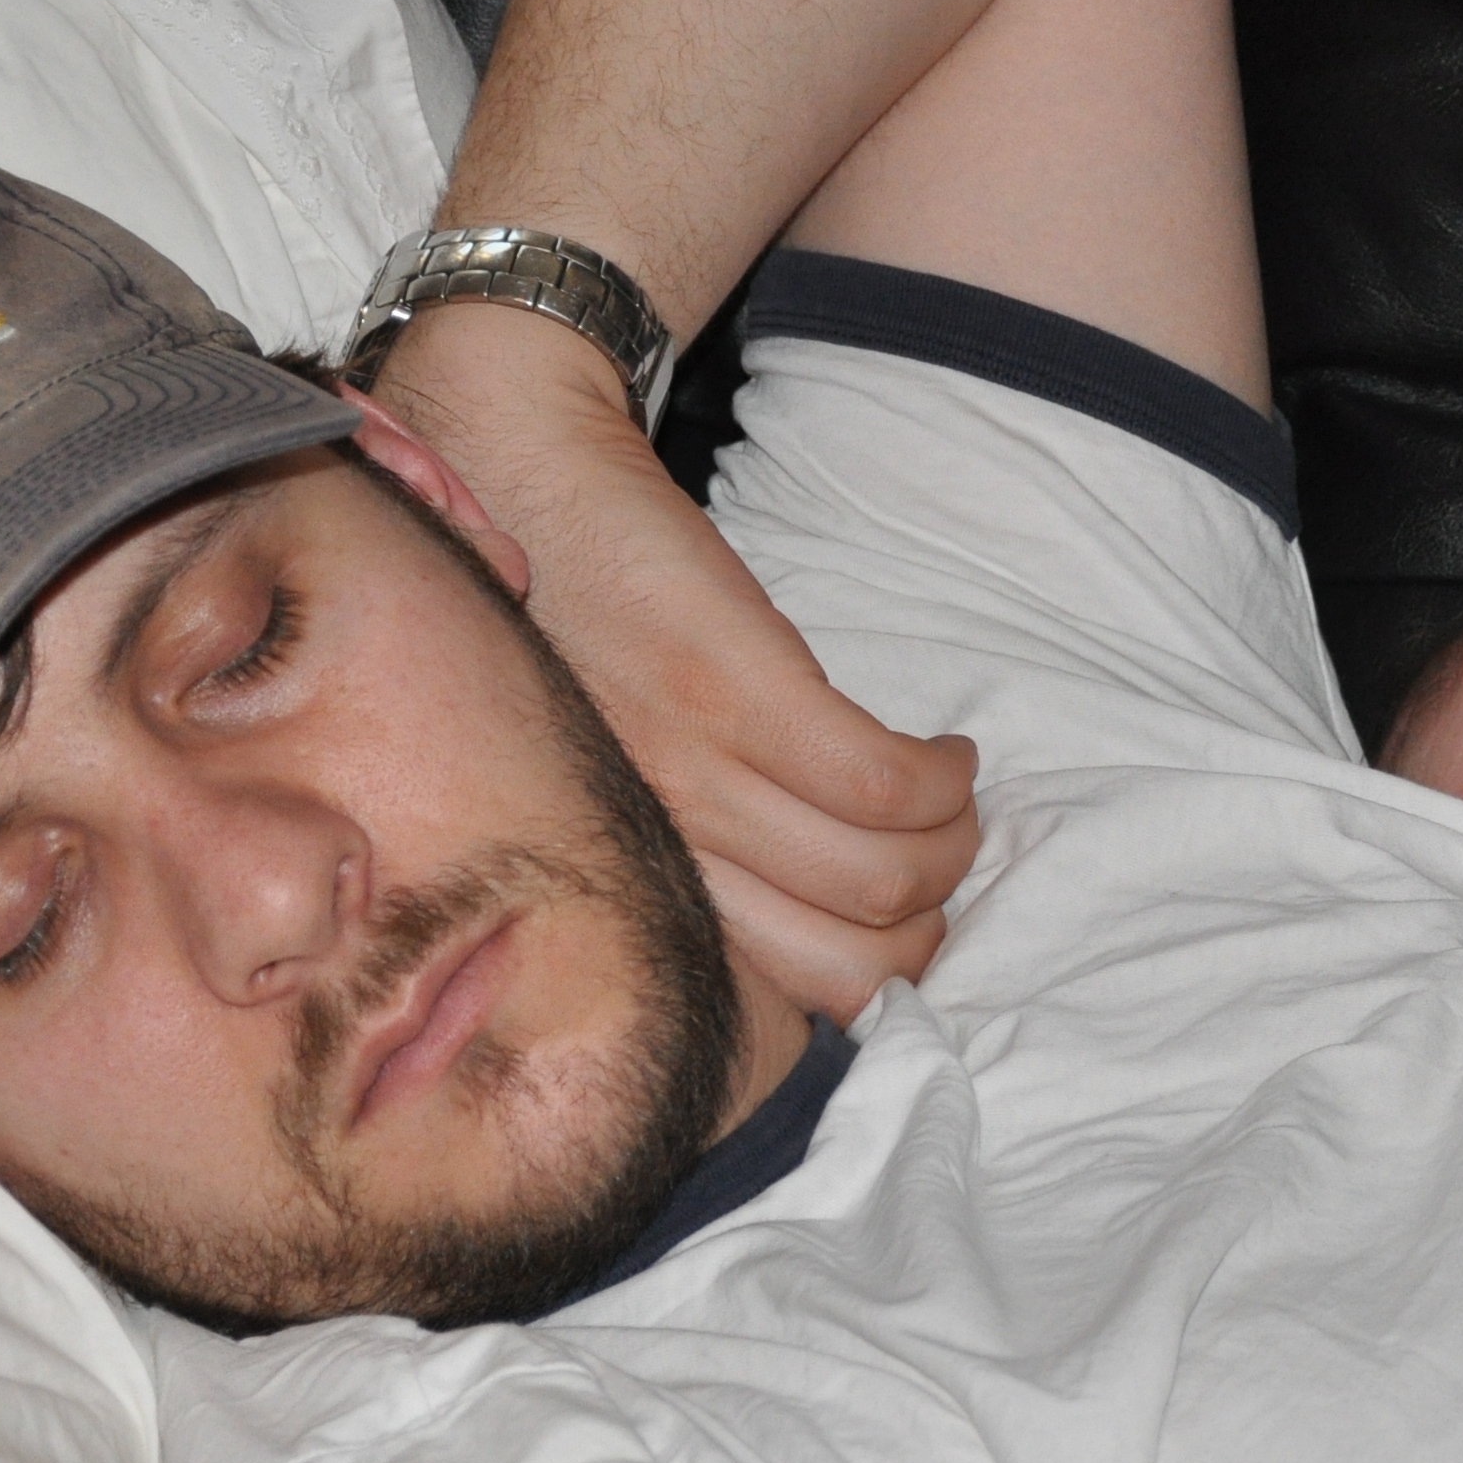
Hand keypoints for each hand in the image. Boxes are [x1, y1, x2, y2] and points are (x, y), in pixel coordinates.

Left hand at [371, 304, 980, 1017]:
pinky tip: (942, 752)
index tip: (891, 922)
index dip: (868, 979)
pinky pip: (881, 781)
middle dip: (929, 928)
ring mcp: (692, 767)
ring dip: (954, 848)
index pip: (781, 1000)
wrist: (509, 462)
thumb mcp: (599, 772)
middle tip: (938, 862)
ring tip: (948, 801)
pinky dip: (942, 779)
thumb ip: (673, 844)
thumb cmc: (553, 619)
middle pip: (854, 960)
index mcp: (625, 872)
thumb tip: (782, 904)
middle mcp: (653, 843)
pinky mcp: (734, 683)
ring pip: (884, 879)